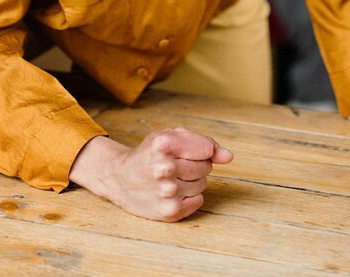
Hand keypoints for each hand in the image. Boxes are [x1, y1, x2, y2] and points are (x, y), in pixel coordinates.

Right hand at [69, 126, 232, 220]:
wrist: (120, 178)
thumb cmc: (149, 154)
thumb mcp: (170, 137)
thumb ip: (203, 142)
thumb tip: (228, 156)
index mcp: (163, 143)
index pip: (207, 149)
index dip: (201, 150)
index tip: (187, 151)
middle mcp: (164, 168)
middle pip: (205, 167)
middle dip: (197, 165)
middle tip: (178, 165)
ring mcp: (166, 192)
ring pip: (202, 185)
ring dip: (193, 182)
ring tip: (173, 179)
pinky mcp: (169, 212)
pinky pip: (198, 202)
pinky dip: (190, 197)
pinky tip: (173, 193)